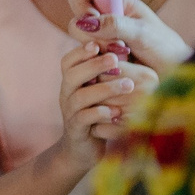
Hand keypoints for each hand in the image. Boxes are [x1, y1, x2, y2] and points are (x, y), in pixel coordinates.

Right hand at [58, 41, 157, 166]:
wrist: (83, 150)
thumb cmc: (99, 114)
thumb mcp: (101, 90)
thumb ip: (108, 72)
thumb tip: (125, 46)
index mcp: (72, 82)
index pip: (68, 61)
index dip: (81, 52)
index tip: (98, 44)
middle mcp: (66, 95)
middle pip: (71, 74)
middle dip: (94, 65)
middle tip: (115, 59)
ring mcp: (70, 113)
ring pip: (79, 97)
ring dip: (104, 89)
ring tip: (127, 85)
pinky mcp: (76, 131)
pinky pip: (84, 119)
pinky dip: (100, 113)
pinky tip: (118, 111)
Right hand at [64, 0, 194, 72]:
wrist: (174, 73)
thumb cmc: (165, 48)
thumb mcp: (143, 33)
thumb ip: (115, 24)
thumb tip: (86, 21)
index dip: (80, 5)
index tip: (94, 20)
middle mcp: (102, 17)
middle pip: (76, 23)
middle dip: (94, 38)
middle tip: (119, 47)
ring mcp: (99, 39)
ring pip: (81, 45)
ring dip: (100, 54)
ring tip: (126, 57)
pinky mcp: (98, 59)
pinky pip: (87, 63)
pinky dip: (102, 67)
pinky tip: (121, 69)